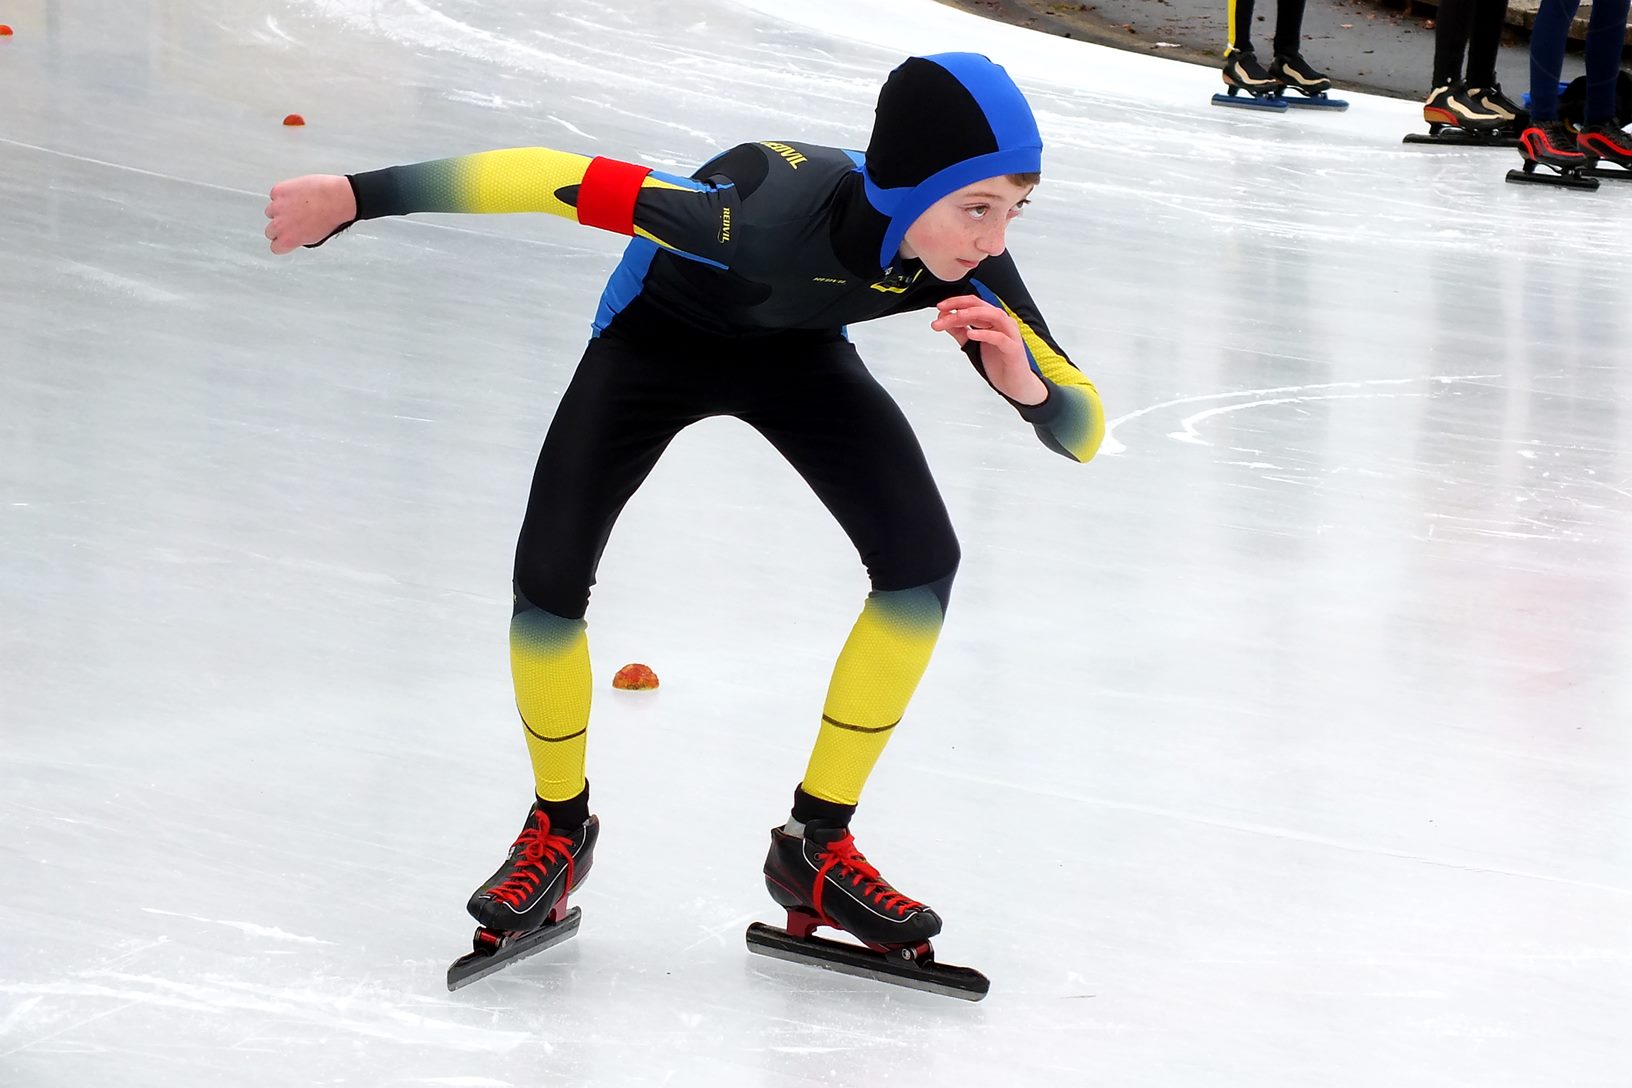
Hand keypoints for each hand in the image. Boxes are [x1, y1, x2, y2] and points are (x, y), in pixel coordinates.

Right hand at [264, 174, 356, 254]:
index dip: (282, 242)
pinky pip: (275, 194)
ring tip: (297, 205)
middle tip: (293, 220)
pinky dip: (284, 194)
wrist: (337, 198)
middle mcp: (280, 225)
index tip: (285, 238)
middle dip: (280, 226)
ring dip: (280, 209)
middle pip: (270, 230)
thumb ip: (300, 238)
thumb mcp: (316, 237)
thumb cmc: (332, 217)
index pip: (275, 247)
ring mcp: (277, 206)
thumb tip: (295, 236)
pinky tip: (297, 194)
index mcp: (289, 240)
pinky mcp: (279, 191)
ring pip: (271, 211)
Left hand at [930, 295, 1046, 404]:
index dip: (956, 302)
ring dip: (973, 314)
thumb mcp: (972, 345)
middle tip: (941, 313)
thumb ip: (960, 332)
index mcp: (992, 320)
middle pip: (981, 307)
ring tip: (957, 316)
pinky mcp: (1013, 348)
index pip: (974, 304)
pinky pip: (1000, 338)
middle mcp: (1002, 323)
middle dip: (959, 307)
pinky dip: (985, 334)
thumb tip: (944, 320)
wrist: (1014, 383)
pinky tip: (972, 334)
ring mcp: (1010, 334)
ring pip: (993, 316)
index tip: (939, 308)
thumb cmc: (998, 363)